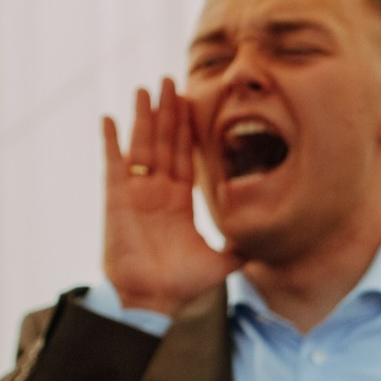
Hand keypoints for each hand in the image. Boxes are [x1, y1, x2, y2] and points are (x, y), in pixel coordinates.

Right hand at [101, 79, 240, 315]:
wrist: (155, 300)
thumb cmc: (183, 284)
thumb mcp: (222, 261)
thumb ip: (241, 247)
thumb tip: (269, 243)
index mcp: (180, 202)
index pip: (187, 157)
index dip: (189, 130)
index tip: (193, 103)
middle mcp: (158, 192)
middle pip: (165, 143)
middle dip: (168, 112)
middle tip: (172, 81)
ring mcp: (136, 193)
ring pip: (142, 146)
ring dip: (143, 117)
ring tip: (146, 88)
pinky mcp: (117, 199)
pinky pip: (114, 164)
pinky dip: (112, 142)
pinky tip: (111, 119)